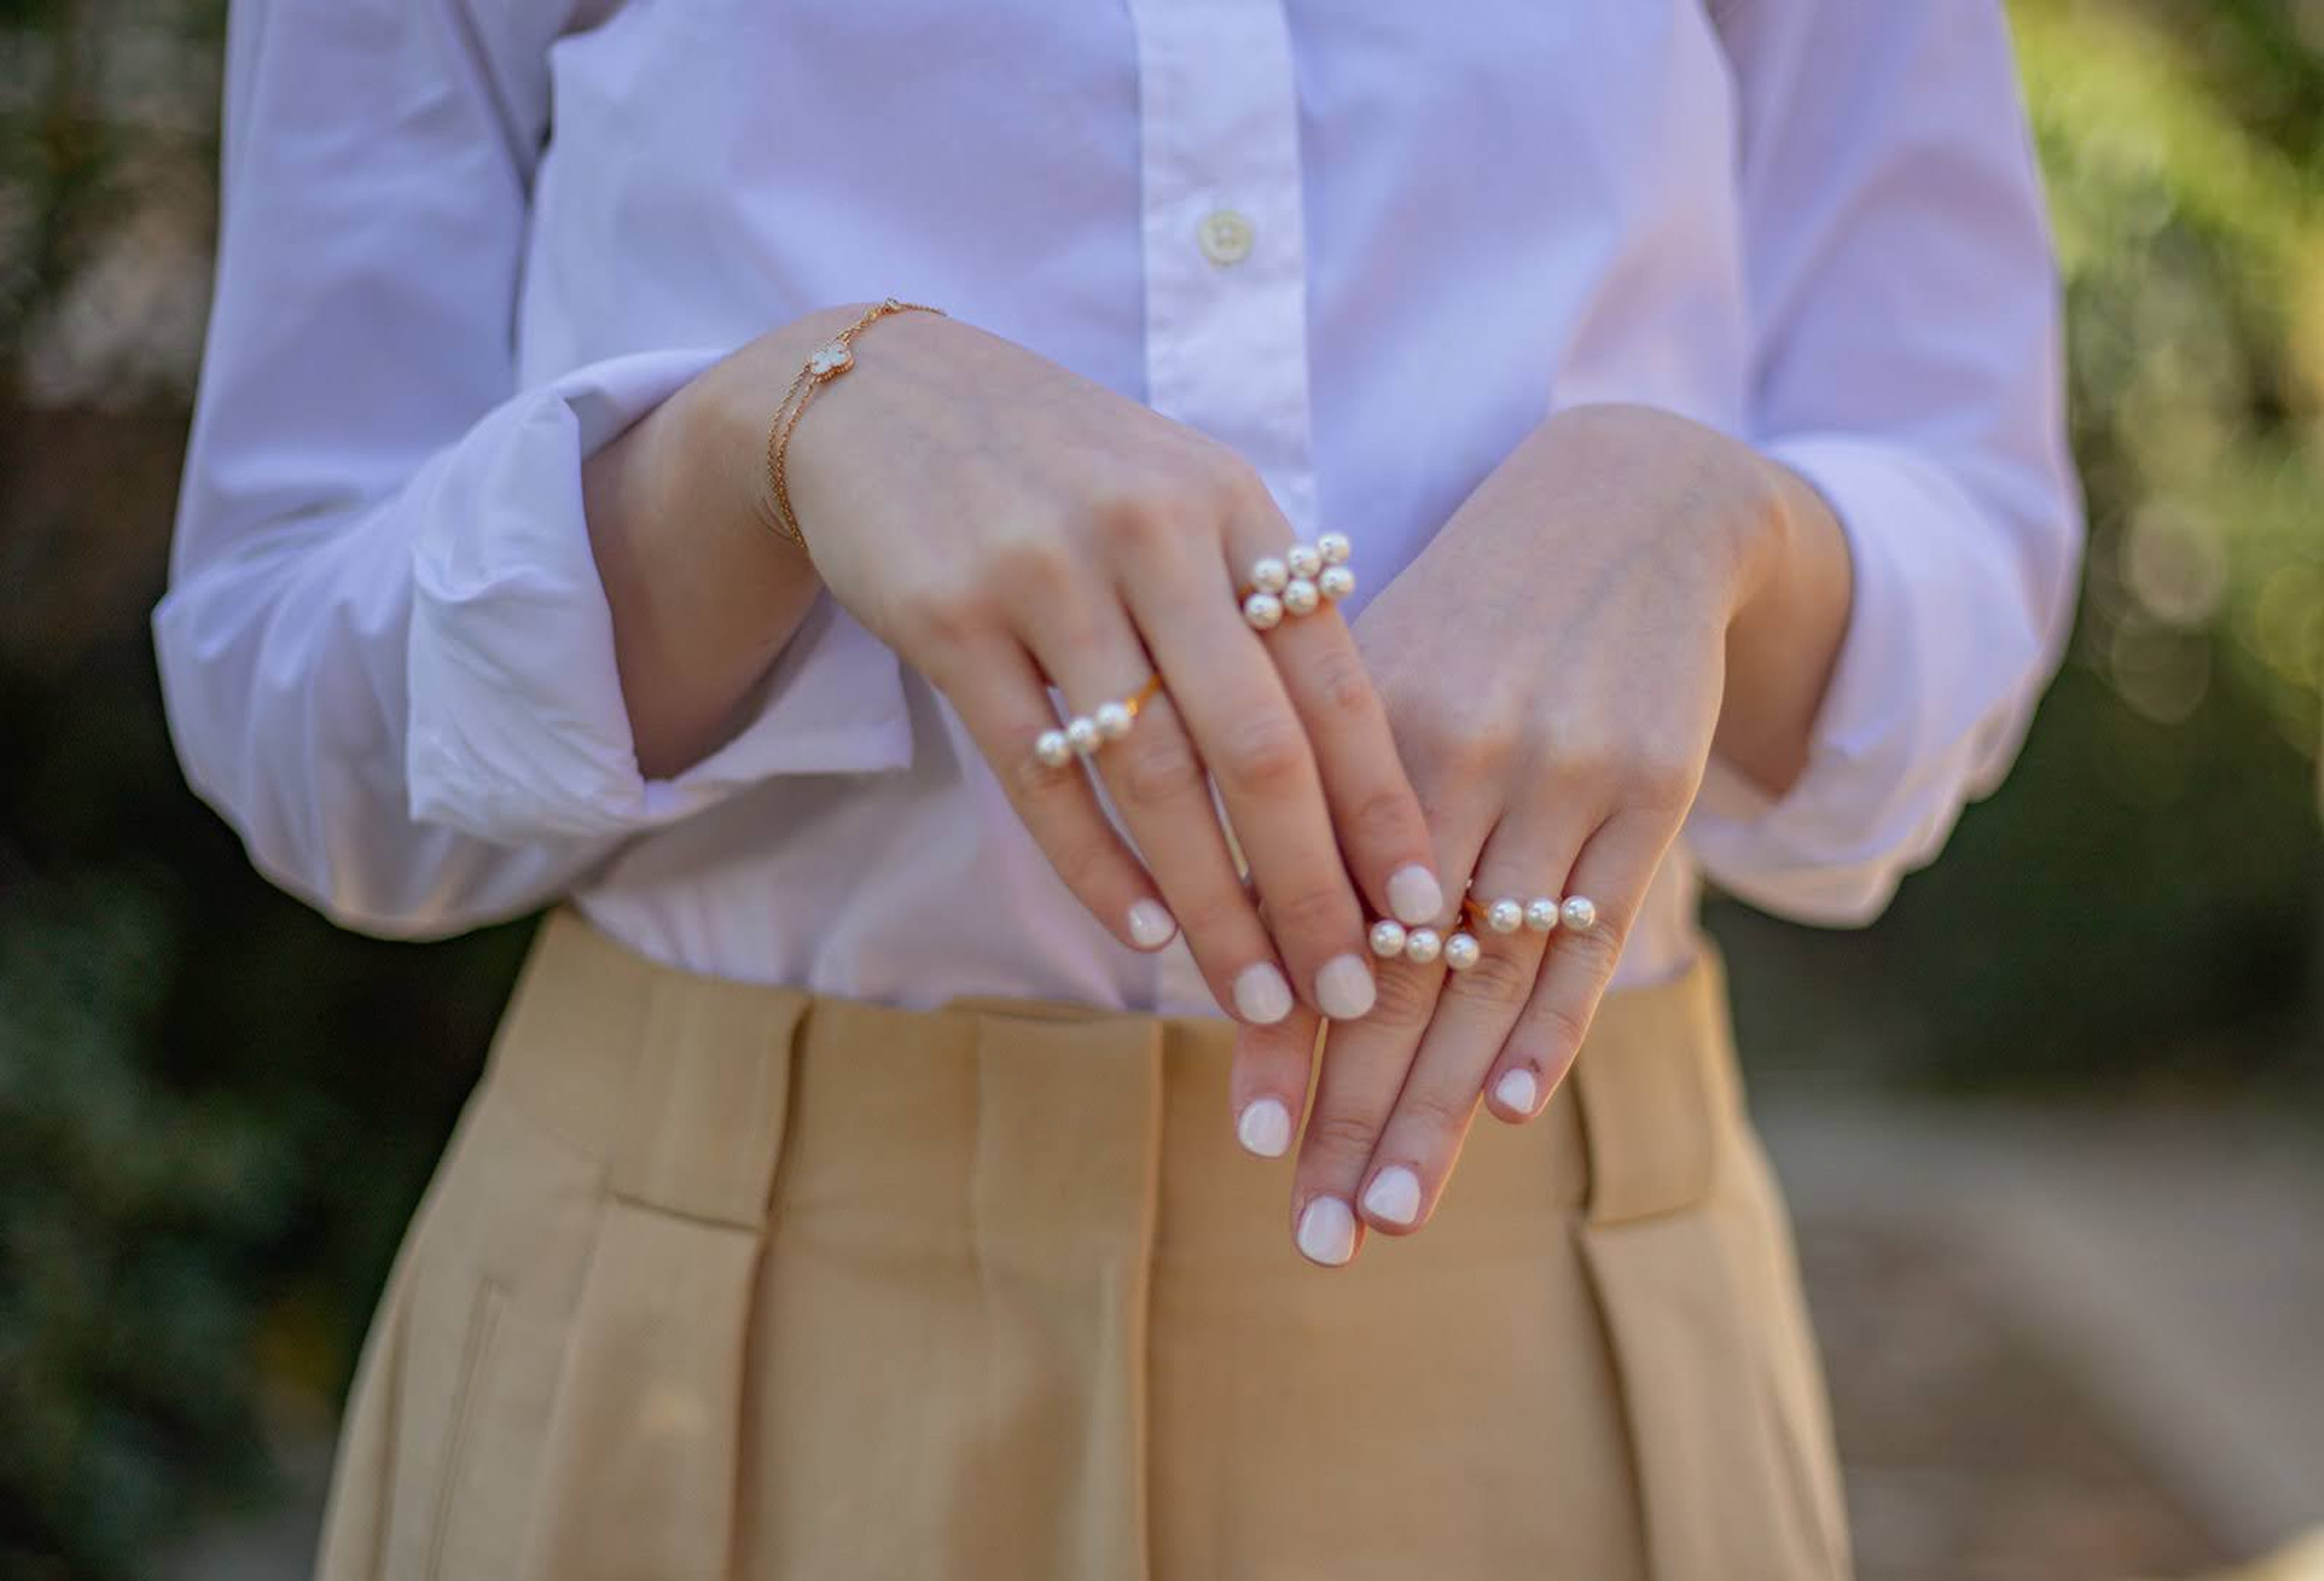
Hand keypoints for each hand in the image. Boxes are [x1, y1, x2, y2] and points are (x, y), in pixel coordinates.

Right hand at [698, 307, 1444, 1024]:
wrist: (878, 398)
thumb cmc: (1060, 470)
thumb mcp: (1180, 494)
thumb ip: (1258, 604)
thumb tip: (1356, 768)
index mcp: (1233, 503)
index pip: (1334, 679)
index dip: (1382, 807)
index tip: (1419, 914)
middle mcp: (1154, 531)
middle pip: (1257, 746)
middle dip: (1311, 889)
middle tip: (1348, 994)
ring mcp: (1047, 571)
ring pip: (1151, 775)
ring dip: (1210, 904)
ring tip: (1253, 995)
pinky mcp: (950, 615)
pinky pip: (1038, 771)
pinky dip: (1094, 864)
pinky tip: (1139, 931)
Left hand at [1229, 403, 1838, 1262]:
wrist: (1624, 512)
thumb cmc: (1467, 621)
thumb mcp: (1372, 681)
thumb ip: (1312, 806)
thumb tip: (1239, 951)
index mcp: (1360, 728)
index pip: (1312, 916)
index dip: (1282, 1036)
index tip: (1250, 1143)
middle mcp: (1455, 757)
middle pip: (1395, 971)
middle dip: (1351, 1112)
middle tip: (1316, 1234)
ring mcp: (1559, 778)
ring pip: (1487, 974)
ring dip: (1438, 1105)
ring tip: (1391, 1212)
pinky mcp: (1649, 792)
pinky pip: (1594, 931)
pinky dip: (1551, 1023)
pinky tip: (1510, 1109)